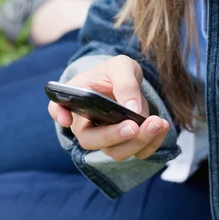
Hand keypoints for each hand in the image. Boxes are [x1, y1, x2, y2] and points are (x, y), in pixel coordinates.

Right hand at [48, 55, 168, 160]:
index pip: (56, 108)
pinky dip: (151, 144)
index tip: (66, 118)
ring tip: (157, 123)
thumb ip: (125, 83)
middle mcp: (85, 123)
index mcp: (76, 98)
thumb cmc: (116, 72)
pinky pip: (135, 153)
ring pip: (115, 152)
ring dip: (139, 142)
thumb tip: (132, 110)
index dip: (58, 114)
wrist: (127, 81)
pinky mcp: (123, 144)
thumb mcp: (121, 66)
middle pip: (91, 140)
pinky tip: (162, 127)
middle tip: (135, 125)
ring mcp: (104, 137)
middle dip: (115, 136)